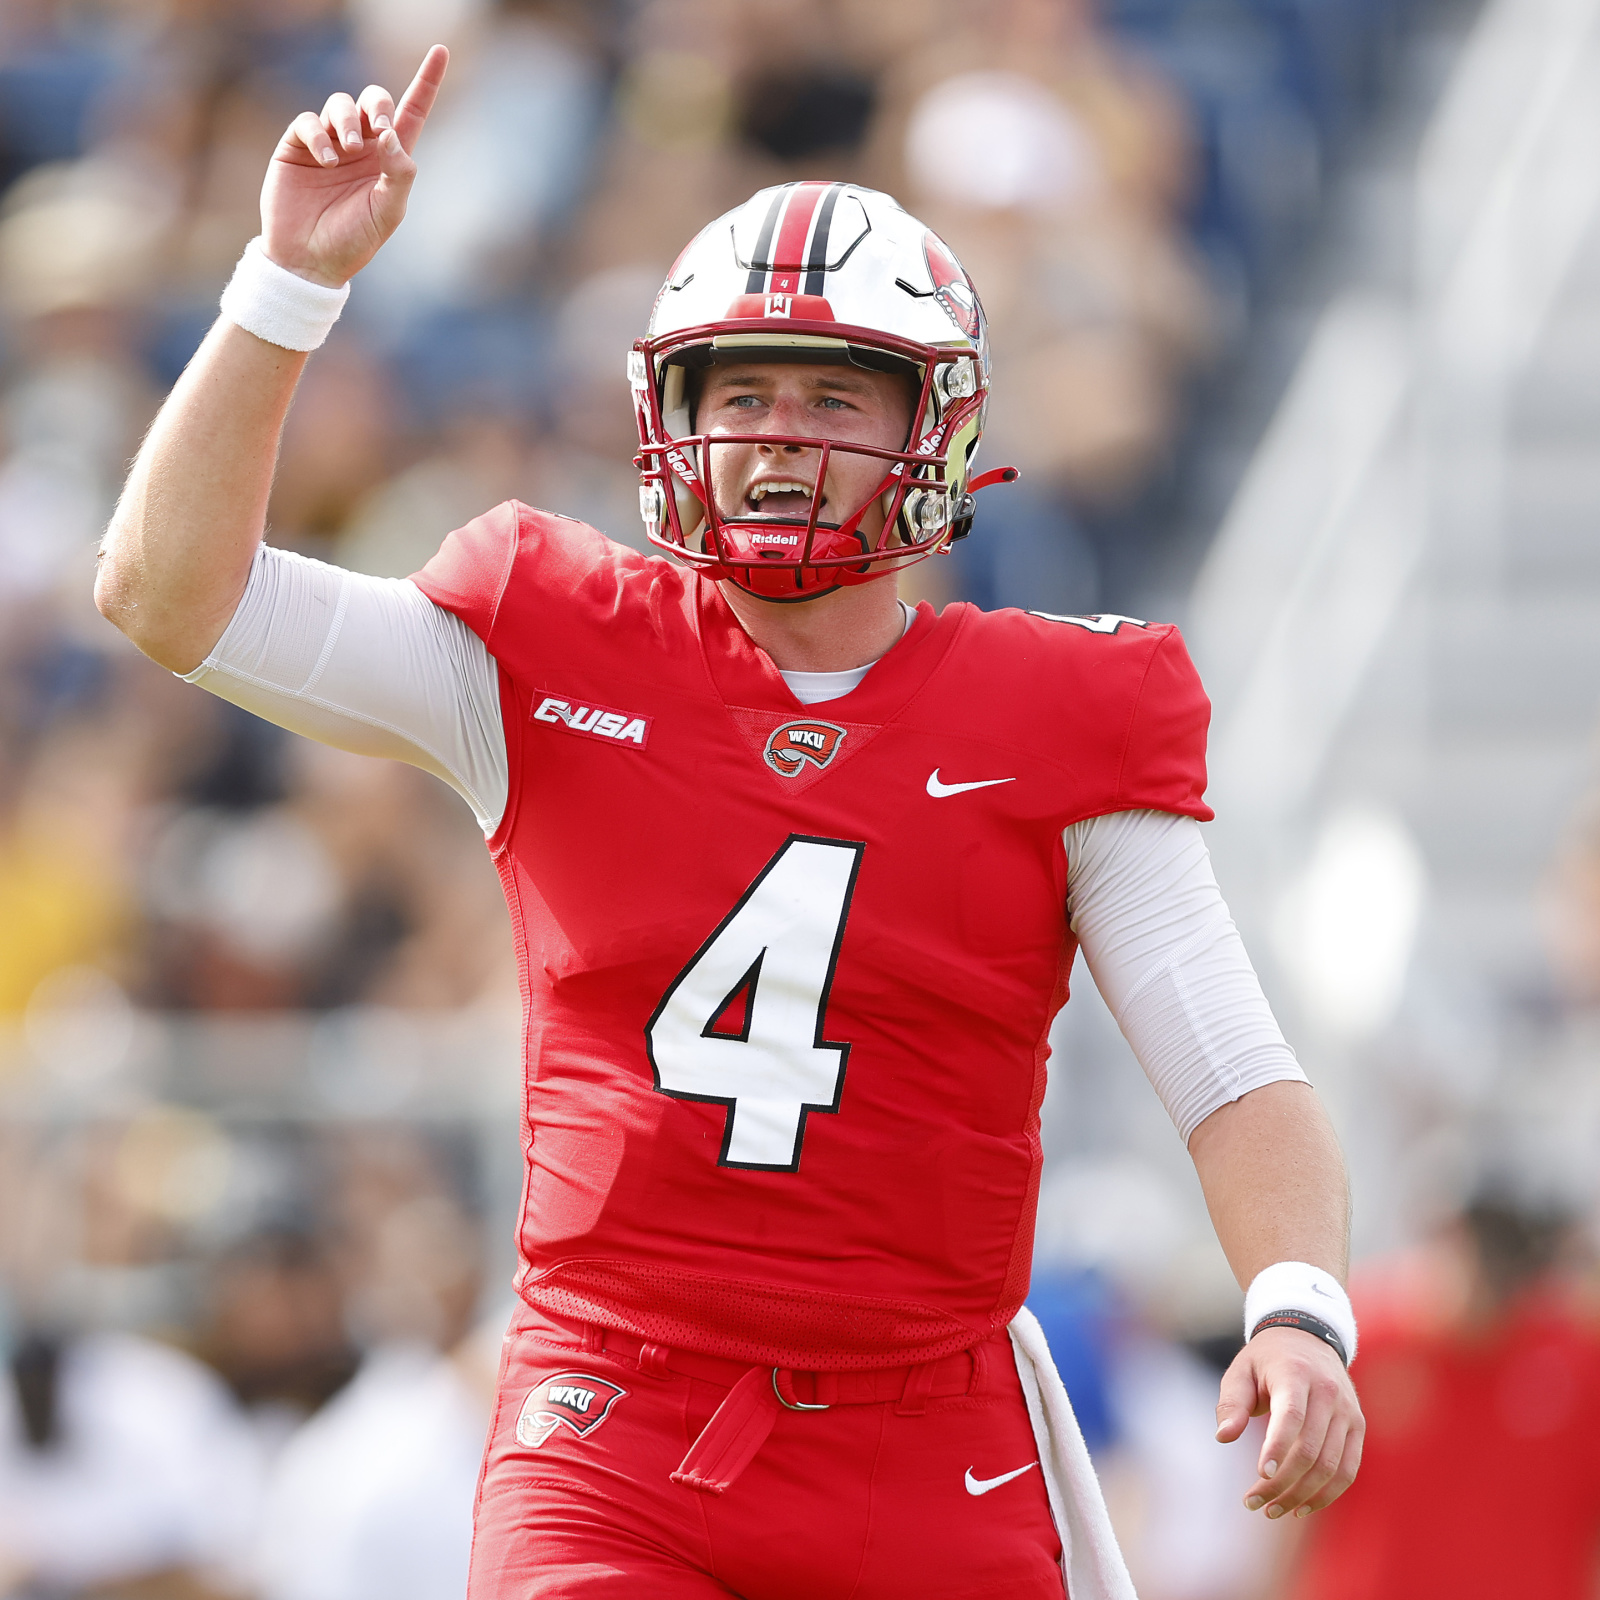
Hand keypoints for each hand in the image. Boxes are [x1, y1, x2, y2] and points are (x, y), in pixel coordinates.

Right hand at [259, 44, 448, 288]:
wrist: (309, 260)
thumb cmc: (353, 241)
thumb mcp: (387, 213)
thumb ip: (399, 175)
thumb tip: (392, 136)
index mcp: (390, 160)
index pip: (412, 112)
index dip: (426, 82)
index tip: (441, 51)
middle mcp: (362, 146)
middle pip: (374, 100)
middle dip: (376, 105)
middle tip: (377, 130)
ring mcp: (330, 143)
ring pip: (340, 105)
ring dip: (346, 122)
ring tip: (346, 152)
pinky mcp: (298, 145)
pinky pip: (310, 121)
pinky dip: (319, 135)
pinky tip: (326, 159)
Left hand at [1215, 1326, 1363, 1517]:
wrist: (1308, 1338)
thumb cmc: (1265, 1360)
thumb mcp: (1240, 1370)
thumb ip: (1231, 1403)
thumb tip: (1223, 1437)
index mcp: (1296, 1374)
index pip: (1291, 1417)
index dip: (1277, 1448)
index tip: (1259, 1475)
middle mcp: (1328, 1392)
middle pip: (1310, 1449)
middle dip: (1281, 1483)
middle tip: (1253, 1503)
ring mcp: (1347, 1411)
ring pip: (1330, 1466)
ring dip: (1302, 1496)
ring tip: (1272, 1510)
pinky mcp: (1357, 1427)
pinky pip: (1348, 1470)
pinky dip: (1328, 1494)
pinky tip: (1302, 1507)